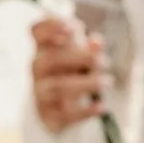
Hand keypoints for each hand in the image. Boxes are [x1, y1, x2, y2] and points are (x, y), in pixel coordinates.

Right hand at [31, 17, 110, 131]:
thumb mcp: (81, 56)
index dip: (51, 26)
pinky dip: (86, 111)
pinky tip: (102, 106)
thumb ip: (89, 46)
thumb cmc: (72, 72)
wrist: (60, 108)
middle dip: (82, 58)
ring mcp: (40, 92)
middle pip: (52, 59)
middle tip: (104, 62)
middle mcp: (38, 68)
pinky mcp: (48, 116)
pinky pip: (66, 114)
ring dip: (87, 83)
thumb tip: (96, 42)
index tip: (74, 29)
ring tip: (106, 82)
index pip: (37, 31)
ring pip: (59, 87)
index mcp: (44, 48)